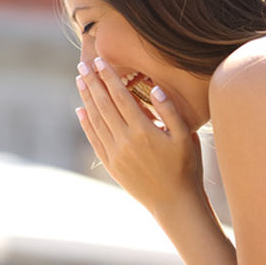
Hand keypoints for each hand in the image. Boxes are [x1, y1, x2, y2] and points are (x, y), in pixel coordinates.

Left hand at [75, 57, 202, 213]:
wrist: (174, 203)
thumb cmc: (186, 167)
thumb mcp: (186, 137)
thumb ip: (170, 111)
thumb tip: (154, 88)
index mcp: (143, 130)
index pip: (120, 97)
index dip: (108, 77)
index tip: (99, 62)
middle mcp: (125, 140)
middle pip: (104, 105)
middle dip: (92, 83)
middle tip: (82, 65)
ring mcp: (115, 153)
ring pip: (96, 120)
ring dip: (86, 99)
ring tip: (79, 81)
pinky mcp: (111, 165)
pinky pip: (94, 139)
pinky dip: (86, 123)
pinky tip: (80, 110)